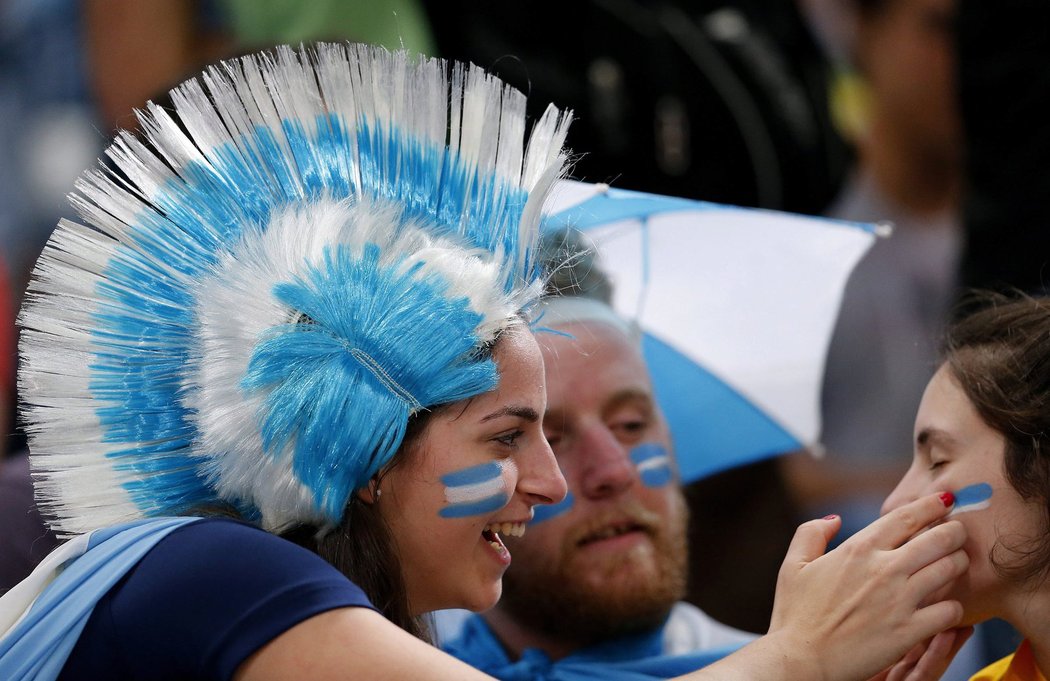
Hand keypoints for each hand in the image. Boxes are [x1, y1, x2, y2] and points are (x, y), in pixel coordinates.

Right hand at [766, 492, 968, 680]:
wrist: (800, 660)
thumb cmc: (795, 615)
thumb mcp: (793, 566)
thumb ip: (811, 533)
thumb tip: (834, 519)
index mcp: (857, 549)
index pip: (905, 516)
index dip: (931, 505)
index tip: (944, 499)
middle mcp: (884, 569)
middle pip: (938, 538)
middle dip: (955, 530)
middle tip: (959, 531)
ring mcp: (899, 600)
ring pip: (950, 569)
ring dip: (959, 562)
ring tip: (958, 563)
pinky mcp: (910, 630)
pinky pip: (950, 611)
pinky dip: (954, 606)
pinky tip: (948, 607)